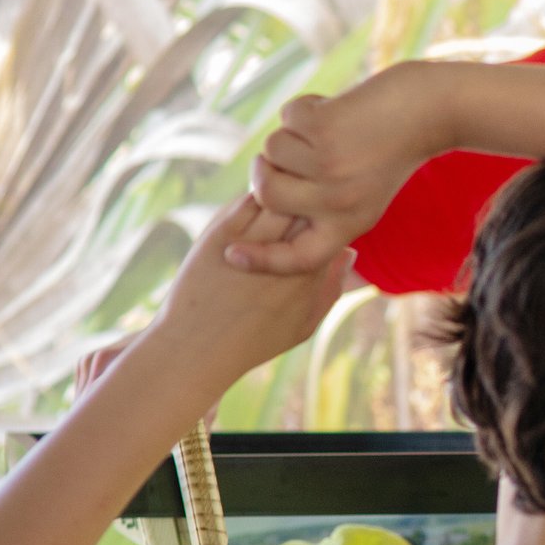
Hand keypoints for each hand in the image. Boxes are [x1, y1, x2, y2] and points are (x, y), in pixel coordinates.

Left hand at [154, 194, 351, 380]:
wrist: (195, 348)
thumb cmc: (251, 341)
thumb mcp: (303, 325)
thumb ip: (331, 289)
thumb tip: (349, 252)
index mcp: (309, 276)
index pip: (331, 229)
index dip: (327, 219)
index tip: (317, 223)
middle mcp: (285, 257)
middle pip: (310, 208)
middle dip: (309, 202)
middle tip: (299, 207)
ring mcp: (253, 243)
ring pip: (281, 198)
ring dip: (283, 195)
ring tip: (277, 203)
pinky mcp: (222, 233)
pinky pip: (249, 200)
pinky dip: (255, 198)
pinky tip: (252, 208)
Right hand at [232, 64, 446, 276]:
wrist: (429, 110)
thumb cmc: (390, 149)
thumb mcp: (364, 192)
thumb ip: (321, 206)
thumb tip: (262, 198)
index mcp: (350, 223)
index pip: (298, 256)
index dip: (261, 260)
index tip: (231, 254)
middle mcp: (339, 202)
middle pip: (266, 193)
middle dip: (265, 168)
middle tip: (288, 151)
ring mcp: (330, 166)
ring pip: (272, 149)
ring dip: (293, 131)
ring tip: (330, 127)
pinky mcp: (325, 130)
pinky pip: (287, 117)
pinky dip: (305, 106)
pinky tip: (336, 108)